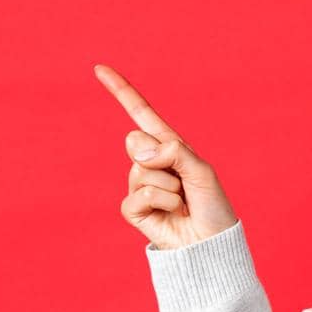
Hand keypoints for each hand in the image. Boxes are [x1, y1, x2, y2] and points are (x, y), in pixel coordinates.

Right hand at [95, 63, 238, 250]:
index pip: (141, 113)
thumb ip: (173, 152)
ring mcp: (140, 185)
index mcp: (169, 146)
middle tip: (183, 181)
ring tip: (182, 201)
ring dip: (169, 186)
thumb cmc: (212, 205)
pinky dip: (161, 203)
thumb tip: (139, 151)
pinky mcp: (134, 209)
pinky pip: (139, 195)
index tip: (99, 68)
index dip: (121, 91)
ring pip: (141, 170)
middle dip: (163, 158)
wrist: (210, 242)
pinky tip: (171, 213)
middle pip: (135, 140)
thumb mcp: (200, 170)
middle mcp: (151, 162)